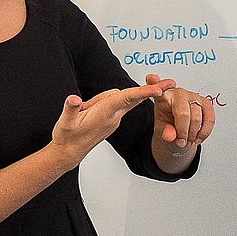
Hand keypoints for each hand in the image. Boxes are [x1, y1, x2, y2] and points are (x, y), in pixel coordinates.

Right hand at [50, 81, 170, 160]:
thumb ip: (71, 109)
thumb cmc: (67, 137)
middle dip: (152, 90)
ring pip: (122, 99)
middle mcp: (113, 117)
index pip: (127, 99)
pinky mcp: (111, 120)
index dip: (143, 93)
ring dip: (112, 95)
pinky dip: (115, 100)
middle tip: (171, 82)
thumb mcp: (65, 123)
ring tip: (85, 108)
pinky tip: (95, 105)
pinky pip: (118, 105)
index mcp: (105, 114)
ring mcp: (113, 119)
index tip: (159, 90)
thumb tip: (74, 99)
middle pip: (135, 98)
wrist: (68, 153)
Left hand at [146, 73, 215, 148]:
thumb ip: (165, 132)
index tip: (155, 87)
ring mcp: (193, 96)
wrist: (180, 127)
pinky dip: (205, 131)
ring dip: (193, 133)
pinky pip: (210, 118)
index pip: (158, 89)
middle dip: (183, 131)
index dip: (156, 84)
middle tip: (180, 142)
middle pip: (182, 112)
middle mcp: (178, 93)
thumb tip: (171, 136)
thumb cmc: (168, 123)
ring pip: (197, 117)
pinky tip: (198, 137)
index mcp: (163, 96)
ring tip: (188, 140)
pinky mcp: (205, 103)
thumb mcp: (162, 130)